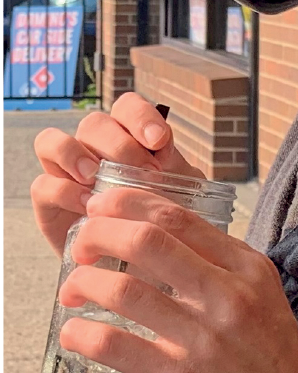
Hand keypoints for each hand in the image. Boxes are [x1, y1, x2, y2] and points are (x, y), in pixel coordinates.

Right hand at [32, 93, 203, 255]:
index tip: (159, 141)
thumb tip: (166, 149)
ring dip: (74, 154)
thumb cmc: (160, 222)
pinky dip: (64, 191)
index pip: (127, 108)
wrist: (140, 265)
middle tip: (143, 173)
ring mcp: (65, 171)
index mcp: (128, 137)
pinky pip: (43, 184)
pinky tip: (88, 207)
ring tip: (96, 177)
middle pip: (93, 123)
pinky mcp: (48, 201)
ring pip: (52, 141)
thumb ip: (177, 169)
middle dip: (118, 144)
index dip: (140, 116)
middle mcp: (92, 147)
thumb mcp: (179, 195)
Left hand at [58, 186, 297, 372]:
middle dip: (97, 234)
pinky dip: (83, 335)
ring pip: (124, 289)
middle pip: (147, 239)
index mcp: (251, 271)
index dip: (126, 203)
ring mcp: (208, 341)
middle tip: (78, 247)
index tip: (100, 206)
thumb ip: (222, 280)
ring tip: (72, 292)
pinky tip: (74, 336)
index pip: (177, 216)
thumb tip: (160, 256)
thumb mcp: (265, 310)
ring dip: (83, 283)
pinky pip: (117, 345)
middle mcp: (232, 297)